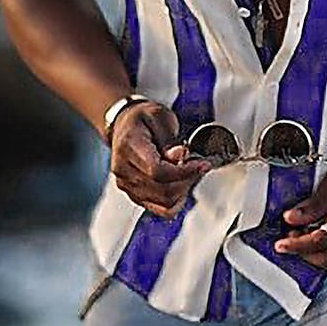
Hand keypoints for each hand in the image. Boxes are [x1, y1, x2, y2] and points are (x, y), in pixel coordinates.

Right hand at [110, 101, 210, 218]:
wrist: (124, 125)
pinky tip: (181, 185)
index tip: (202, 164)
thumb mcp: (159, 117)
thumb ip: (170, 140)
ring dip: (183, 191)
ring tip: (190, 173)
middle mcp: (124, 170)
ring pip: (162, 202)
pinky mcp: (133, 194)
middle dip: (188, 180)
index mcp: (129, 146)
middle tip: (199, 165)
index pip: (157, 170)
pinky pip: (159, 209)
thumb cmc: (142, 118)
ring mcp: (126, 184)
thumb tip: (180, 156)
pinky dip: (176, 200)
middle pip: (162, 190)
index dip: (184, 171)